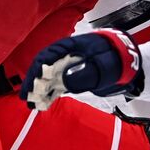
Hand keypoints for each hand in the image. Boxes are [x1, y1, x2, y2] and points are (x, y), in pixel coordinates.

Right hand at [21, 30, 142, 109]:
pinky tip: (42, 104)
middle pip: (43, 66)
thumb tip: (65, 79)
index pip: (48, 55)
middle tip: (25, 98)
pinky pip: (56, 84)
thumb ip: (85, 73)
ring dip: (38, 90)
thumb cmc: (114, 59)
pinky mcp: (70, 76)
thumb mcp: (103, 67)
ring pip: (47, 76)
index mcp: (71, 45)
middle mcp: (65, 55)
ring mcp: (67, 65)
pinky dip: (49, 93)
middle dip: (33, 82)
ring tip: (31, 104)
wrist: (125, 62)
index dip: (37, 69)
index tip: (31, 83)